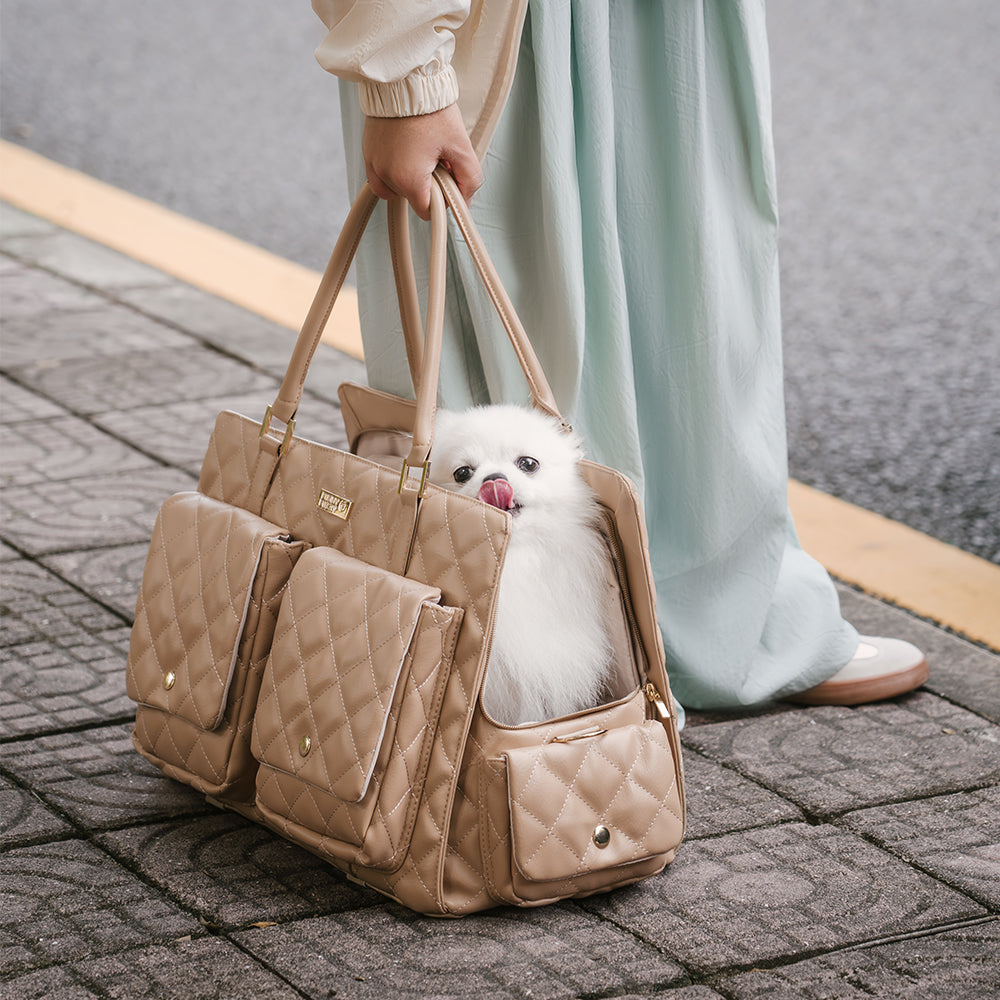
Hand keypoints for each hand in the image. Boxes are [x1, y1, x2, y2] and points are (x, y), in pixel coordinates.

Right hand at [362, 104, 483, 220]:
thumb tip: (466, 200)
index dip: (441, 200)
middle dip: (426, 185)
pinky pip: (379, 175)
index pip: (426, 211)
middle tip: (436, 158)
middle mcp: (386, 175)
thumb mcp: (461, 146)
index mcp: (408, 179)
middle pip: (411, 198)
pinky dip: (392, 171)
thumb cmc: (432, 110)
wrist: (405, 79)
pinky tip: (405, 154)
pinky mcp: (367, 151)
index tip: (447, 180)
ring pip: (394, 189)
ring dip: (408, 179)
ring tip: (420, 153)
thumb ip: (469, 179)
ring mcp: (374, 163)